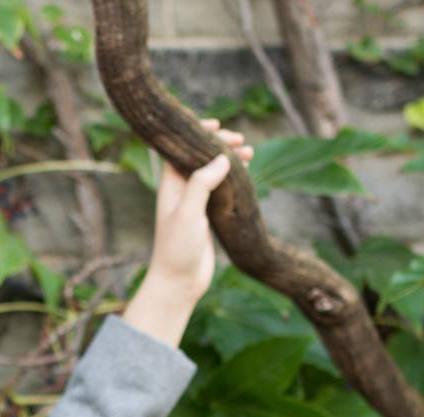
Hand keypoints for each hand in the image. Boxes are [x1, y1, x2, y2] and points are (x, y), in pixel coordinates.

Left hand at [147, 117, 252, 301]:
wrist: (178, 283)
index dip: (198, 133)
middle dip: (220, 145)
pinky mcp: (207, 217)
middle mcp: (182, 191)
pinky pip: (222, 190)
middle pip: (201, 157)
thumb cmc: (177, 249)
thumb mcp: (189, 213)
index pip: (182, 149)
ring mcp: (195, 204)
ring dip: (230, 162)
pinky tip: (248, 177)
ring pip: (214, 173)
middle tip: (243, 142)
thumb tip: (222, 158)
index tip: (217, 125)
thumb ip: (202, 183)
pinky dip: (234, 180)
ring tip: (252, 155)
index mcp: (171, 184)